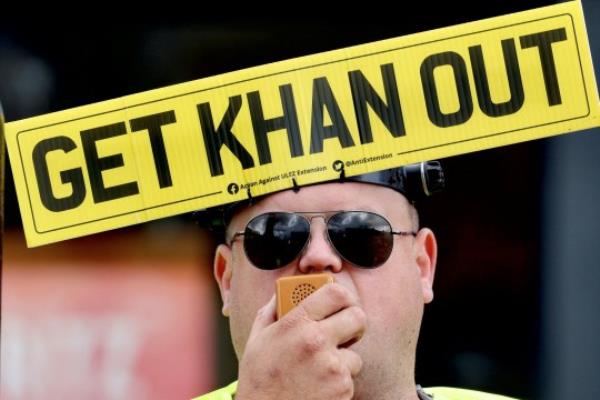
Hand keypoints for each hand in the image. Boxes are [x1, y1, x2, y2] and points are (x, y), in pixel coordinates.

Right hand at [235, 283, 366, 399]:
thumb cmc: (259, 377)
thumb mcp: (258, 337)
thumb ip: (273, 310)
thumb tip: (283, 291)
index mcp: (296, 322)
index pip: (336, 292)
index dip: (343, 296)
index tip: (341, 303)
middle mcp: (316, 340)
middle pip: (358, 317)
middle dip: (353, 324)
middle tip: (344, 332)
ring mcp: (332, 366)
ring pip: (355, 354)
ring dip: (342, 361)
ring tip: (319, 370)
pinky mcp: (342, 388)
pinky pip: (349, 378)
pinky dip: (338, 383)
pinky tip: (318, 387)